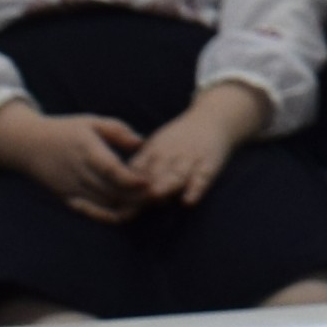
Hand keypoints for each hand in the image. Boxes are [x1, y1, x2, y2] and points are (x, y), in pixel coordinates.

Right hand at [0, 105, 148, 215]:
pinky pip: (90, 211)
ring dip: (125, 208)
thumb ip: (118, 131)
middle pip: (110, 191)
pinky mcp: (67, 198)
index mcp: (86, 150)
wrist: (29, 146)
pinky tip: (125, 214)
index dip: (130, 179)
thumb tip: (141, 141)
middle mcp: (78, 171)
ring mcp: (71, 187)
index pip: (110, 169)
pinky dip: (108, 215)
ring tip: (147, 206)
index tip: (149, 183)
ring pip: (102, 204)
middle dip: (135, 197)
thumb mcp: (92, 122)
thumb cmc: (66, 131)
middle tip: (159, 197)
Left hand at [124, 86, 264, 208]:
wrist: (213, 118)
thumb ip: (139, 168)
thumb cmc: (180, 140)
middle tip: (129, 207)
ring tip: (156, 196)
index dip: (124, 186)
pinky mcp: (209, 164)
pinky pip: (203, 178)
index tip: (113, 203)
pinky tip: (189, 201)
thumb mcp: (156, 147)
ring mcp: (189, 159)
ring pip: (176, 175)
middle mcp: (169, 155)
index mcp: (152, 151)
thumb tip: (116, 194)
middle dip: (142, 191)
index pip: (135, 170)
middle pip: (153, 174)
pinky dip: (196, 189)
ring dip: (166, 185)